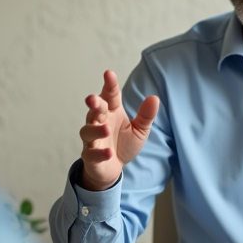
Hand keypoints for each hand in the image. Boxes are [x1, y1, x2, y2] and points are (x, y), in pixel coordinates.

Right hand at [78, 70, 158, 191]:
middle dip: (94, 104)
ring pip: (87, 131)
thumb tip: (155, 98)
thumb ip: (146, 115)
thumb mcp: (140, 130)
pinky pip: (91, 153)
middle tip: (94, 99)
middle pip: (94, 110)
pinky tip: (109, 153)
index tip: (108, 74)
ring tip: (106, 130)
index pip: (110, 95)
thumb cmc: (123, 144)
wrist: (113, 169)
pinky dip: (99, 153)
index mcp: (112, 112)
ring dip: (96, 129)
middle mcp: (100, 122)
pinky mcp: (90, 156)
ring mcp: (93, 139)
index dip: (109, 85)